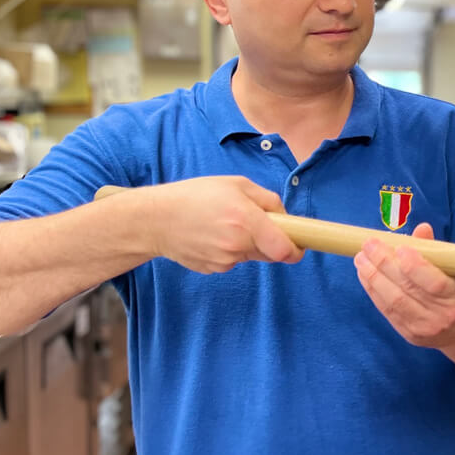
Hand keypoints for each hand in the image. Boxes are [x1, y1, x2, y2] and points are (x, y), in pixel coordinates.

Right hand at [141, 176, 302, 272]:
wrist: (154, 220)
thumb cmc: (195, 196)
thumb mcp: (236, 185)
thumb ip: (267, 200)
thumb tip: (286, 217)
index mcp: (246, 220)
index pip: (284, 249)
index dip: (296, 249)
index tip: (300, 244)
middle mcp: (237, 244)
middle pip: (271, 252)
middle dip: (270, 240)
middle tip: (253, 222)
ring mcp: (224, 260)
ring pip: (251, 255)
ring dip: (248, 243)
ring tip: (224, 224)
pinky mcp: (213, 269)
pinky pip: (233, 260)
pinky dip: (230, 250)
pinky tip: (212, 235)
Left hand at [354, 222, 454, 349]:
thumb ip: (439, 251)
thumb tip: (421, 229)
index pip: (434, 282)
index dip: (414, 265)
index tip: (399, 247)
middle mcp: (442, 314)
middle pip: (407, 289)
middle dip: (384, 264)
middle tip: (370, 245)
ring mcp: (424, 327)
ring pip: (393, 300)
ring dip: (373, 276)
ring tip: (361, 258)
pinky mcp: (409, 334)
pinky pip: (387, 310)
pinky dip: (373, 290)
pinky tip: (364, 274)